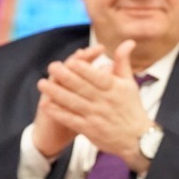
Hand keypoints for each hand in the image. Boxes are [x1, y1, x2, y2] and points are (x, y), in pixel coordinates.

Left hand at [37, 40, 153, 168]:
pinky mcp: (88, 129)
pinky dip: (58, 112)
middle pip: (82, 87)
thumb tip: (128, 42)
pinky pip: (70, 119)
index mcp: (115, 88)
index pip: (98, 76)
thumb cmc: (131, 107)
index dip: (84, 69)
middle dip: (65, 76)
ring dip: (56, 92)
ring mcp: (95, 116)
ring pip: (73, 102)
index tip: (71, 60)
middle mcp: (105, 101)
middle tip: (52, 66)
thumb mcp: (130, 83)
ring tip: (42, 83)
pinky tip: (46, 105)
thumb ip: (123, 62)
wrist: (136, 137)